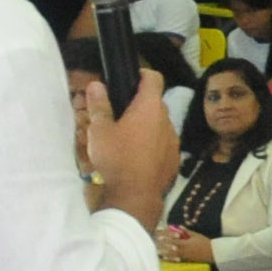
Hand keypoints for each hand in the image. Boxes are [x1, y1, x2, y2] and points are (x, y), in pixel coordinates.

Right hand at [81, 67, 178, 223]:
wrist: (135, 197)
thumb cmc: (116, 159)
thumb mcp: (99, 130)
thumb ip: (99, 105)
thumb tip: (97, 85)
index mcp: (150, 108)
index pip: (153, 78)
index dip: (141, 74)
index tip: (128, 78)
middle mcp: (167, 121)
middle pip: (154, 103)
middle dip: (137, 104)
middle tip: (116, 112)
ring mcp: (173, 141)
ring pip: (159, 125)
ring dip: (145, 125)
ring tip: (124, 136)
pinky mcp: (174, 159)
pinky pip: (162, 143)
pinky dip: (151, 143)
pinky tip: (135, 154)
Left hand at [157, 225, 211, 262]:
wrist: (212, 252)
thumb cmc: (205, 242)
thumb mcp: (196, 235)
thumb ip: (186, 231)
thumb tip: (179, 226)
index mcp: (186, 243)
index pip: (173, 240)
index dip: (166, 239)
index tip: (159, 237)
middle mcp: (184, 250)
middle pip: (170, 248)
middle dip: (162, 247)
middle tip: (155, 246)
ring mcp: (185, 255)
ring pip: (172, 254)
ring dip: (164, 253)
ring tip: (158, 253)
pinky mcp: (187, 259)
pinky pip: (177, 259)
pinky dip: (170, 258)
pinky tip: (165, 258)